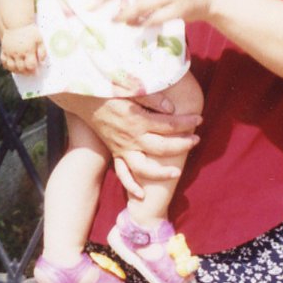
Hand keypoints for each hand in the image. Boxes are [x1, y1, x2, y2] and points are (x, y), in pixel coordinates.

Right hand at [0, 25, 45, 73]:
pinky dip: (7, 66)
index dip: (34, 71)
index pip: (30, 66)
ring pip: (12, 67)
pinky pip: (4, 62)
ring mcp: (10, 52)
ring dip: (17, 71)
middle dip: (26, 72)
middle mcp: (18, 53)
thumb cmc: (29, 31)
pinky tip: (13, 67)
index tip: (36, 73)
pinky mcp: (4, 50)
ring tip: (22, 71)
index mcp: (28, 50)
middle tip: (30, 73)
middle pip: (21, 68)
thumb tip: (42, 61)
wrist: (16, 23)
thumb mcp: (39, 39)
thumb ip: (42, 51)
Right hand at [52, 93, 199, 198]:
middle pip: (162, 147)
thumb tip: (171, 109)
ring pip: (143, 167)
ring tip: (176, 173)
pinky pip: (122, 173)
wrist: (83, 98)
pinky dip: (131, 186)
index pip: (169, 124)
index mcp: (137, 120)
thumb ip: (152, 98)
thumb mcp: (130, 88)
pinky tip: (142, 194)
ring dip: (160, 173)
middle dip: (182, 145)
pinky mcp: (115, 152)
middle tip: (197, 140)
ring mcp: (122, 148)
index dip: (186, 122)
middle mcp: (131, 138)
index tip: (199, 119)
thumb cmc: (109, 90)